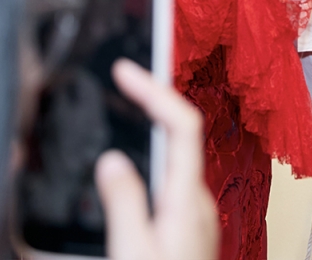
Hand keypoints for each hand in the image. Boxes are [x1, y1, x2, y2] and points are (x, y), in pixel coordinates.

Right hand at [95, 60, 216, 259]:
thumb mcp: (133, 249)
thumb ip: (124, 202)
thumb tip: (114, 159)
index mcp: (187, 198)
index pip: (182, 124)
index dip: (155, 89)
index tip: (127, 69)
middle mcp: (197, 201)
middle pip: (180, 135)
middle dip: (151, 102)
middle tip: (122, 79)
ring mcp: (194, 216)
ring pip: (174, 159)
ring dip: (150, 131)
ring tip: (124, 107)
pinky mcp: (186, 230)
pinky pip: (169, 182)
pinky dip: (150, 162)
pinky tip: (130, 166)